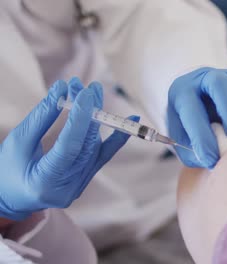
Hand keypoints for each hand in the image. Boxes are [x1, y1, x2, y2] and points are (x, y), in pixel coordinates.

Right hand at [0, 78, 137, 219]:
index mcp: (44, 182)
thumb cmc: (7, 170)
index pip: (69, 147)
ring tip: (94, 93)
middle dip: (89, 113)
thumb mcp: (19, 142)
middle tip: (89, 87)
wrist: (11, 199)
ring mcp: (79, 186)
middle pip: (85, 144)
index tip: (85, 93)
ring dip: (96, 119)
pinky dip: (115, 139)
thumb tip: (62, 88)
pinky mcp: (85, 179)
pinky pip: (103, 156)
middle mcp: (67, 188)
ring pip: (94, 148)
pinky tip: (130, 123)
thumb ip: (41, 117)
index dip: (79, 119)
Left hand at [167, 67, 226, 168]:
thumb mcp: (183, 142)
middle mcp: (203, 77)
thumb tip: (215, 160)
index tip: (211, 160)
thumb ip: (195, 152)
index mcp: (181, 92)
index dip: (203, 139)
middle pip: (220, 83)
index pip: (192, 111)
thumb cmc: (187, 127)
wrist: (195, 107)